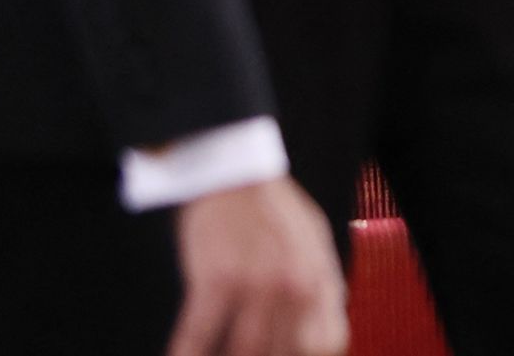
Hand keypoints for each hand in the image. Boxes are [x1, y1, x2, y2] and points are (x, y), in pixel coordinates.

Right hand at [168, 176, 346, 355]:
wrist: (235, 175)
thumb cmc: (274, 212)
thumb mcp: (314, 245)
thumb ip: (323, 288)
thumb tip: (326, 330)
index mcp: (321, 278)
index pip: (326, 343)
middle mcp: (294, 285)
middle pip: (282, 353)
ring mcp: (255, 283)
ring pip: (242, 351)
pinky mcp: (215, 279)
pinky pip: (198, 335)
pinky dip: (187, 354)